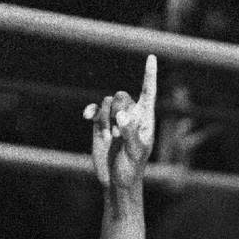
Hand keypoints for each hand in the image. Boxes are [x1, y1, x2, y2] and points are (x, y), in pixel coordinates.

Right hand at [85, 55, 157, 195]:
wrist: (115, 181)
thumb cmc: (131, 169)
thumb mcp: (135, 153)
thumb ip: (130, 133)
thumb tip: (122, 115)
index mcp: (145, 119)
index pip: (148, 92)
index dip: (149, 75)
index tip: (151, 56)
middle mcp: (131, 115)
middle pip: (122, 95)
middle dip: (117, 110)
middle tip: (117, 133)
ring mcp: (115, 119)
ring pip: (107, 102)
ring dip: (105, 119)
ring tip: (109, 138)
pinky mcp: (100, 124)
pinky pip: (94, 109)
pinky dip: (91, 112)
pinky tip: (87, 117)